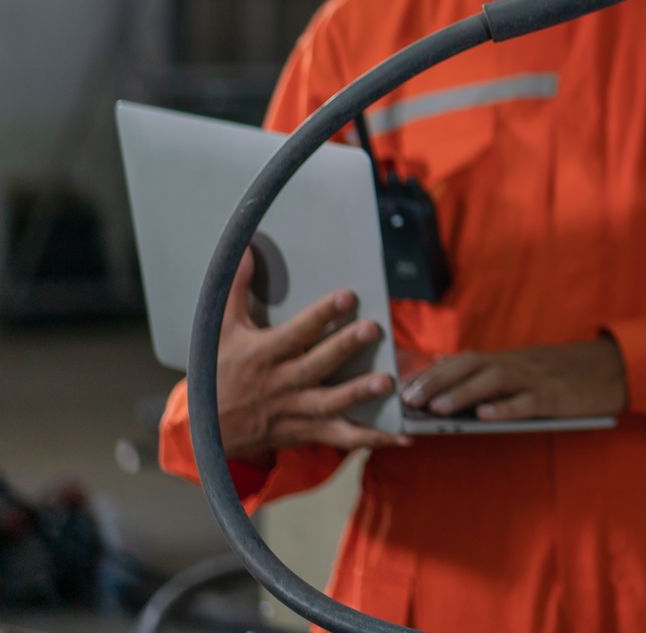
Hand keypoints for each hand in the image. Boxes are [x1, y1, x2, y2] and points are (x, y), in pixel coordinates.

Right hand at [213, 249, 406, 461]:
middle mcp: (281, 383)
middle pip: (316, 365)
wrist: (203, 430)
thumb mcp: (220, 330)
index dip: (320, 315)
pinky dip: (369, 438)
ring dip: (358, 394)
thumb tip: (244, 250)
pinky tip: (400, 436)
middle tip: (373, 330)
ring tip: (387, 382)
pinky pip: (338, 436)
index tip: (347, 296)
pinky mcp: (305, 431)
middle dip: (344, 348)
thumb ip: (236, 289)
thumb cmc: (216, 373)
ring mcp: (294, 410)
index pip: (296, 332)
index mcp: (263, 355)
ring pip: (329, 403)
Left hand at [400, 338, 627, 421]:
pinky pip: (527, 402)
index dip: (434, 372)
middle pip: (472, 365)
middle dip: (439, 381)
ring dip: (463, 393)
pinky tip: (485, 417)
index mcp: (511, 359)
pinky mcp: (555, 397)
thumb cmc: (567, 373)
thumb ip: (492, 370)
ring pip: (494, 381)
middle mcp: (519, 364)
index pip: (466, 359)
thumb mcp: (528, 366)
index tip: (406, 387)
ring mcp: (537, 379)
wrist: (614, 369)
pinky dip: (505, 408)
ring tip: (436, 409)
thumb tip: (446, 366)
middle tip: (410, 399)